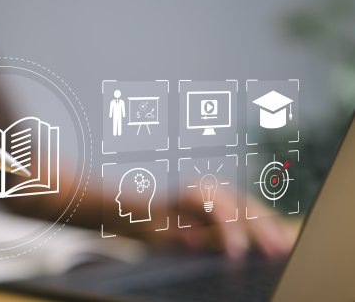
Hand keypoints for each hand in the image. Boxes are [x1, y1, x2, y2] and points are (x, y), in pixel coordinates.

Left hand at [148, 188, 297, 258]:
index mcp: (193, 191)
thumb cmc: (157, 224)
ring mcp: (226, 194)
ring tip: (285, 249)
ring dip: (271, 228)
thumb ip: (177, 232)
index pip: (217, 206)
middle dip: (260, 228)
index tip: (238, 251)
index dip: (229, 229)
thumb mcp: (161, 229)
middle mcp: (213, 188)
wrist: (154, 213)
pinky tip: (282, 242)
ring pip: (253, 208)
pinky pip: (256, 213)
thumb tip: (194, 237)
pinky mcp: (234, 204)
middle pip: (241, 205)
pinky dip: (270, 227)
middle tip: (274, 250)